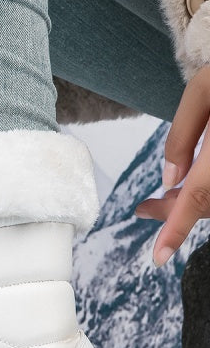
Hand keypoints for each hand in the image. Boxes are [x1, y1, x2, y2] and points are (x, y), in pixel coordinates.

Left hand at [135, 66, 209, 266]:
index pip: (200, 196)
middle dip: (175, 212)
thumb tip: (169, 181)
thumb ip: (182, 136)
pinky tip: (190, 184)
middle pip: (209, 202)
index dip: (176, 230)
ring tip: (163, 198)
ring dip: (192, 202)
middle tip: (144, 210)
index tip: (159, 258)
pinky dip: (208, 191)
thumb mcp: (205, 89)